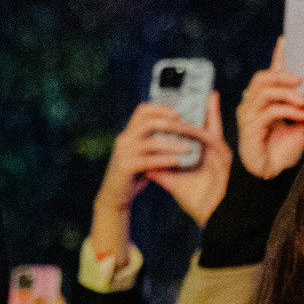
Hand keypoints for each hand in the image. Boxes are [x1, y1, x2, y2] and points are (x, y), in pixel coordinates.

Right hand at [89, 99, 230, 261]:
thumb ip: (154, 141)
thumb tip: (179, 127)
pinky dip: (164, 160)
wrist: (115, 194)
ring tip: (188, 147)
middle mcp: (125, 139)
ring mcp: (124, 152)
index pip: (142, 111)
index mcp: (130, 133)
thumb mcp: (143, 153)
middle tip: (188, 128)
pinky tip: (177, 161)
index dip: (160, 108)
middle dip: (169, 124)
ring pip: (150, 142)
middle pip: (147, 122)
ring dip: (172, 144)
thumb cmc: (135, 172)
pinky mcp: (125, 167)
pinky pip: (147, 160)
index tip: (179, 112)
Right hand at [237, 42, 303, 179]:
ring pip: (264, 91)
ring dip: (288, 93)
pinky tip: (302, 114)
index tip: (286, 40)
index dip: (277, 56)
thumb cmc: (284, 147)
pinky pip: (269, 111)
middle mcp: (253, 102)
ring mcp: (249, 113)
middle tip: (302, 79)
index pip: (271, 72)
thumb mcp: (302, 123)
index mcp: (266, 98)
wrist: (271, 170)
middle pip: (262, 78)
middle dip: (283, 76)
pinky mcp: (250, 126)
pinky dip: (288, 110)